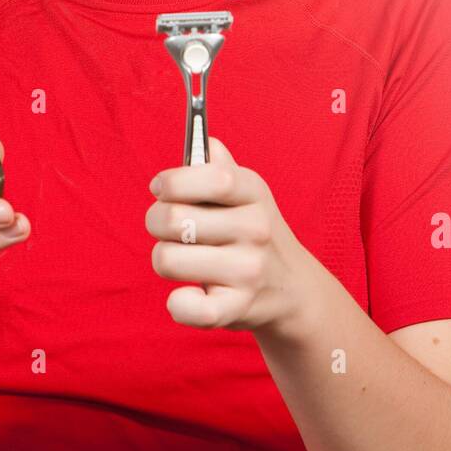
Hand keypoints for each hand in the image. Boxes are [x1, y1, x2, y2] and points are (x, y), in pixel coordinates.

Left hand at [145, 137, 315, 336]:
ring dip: (164, 260)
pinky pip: (188, 307)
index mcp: (254, 192)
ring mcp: (248, 270)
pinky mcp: (237, 308)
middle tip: (169, 230)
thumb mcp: (248, 194)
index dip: (173, 181)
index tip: (160, 189)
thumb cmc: (254, 233)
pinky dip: (178, 304)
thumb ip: (222, 167)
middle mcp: (255, 228)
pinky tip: (187, 294)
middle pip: (172, 219)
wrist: (292, 290)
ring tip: (184, 260)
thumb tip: (205, 142)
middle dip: (157, 222)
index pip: (211, 177)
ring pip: (167, 259)